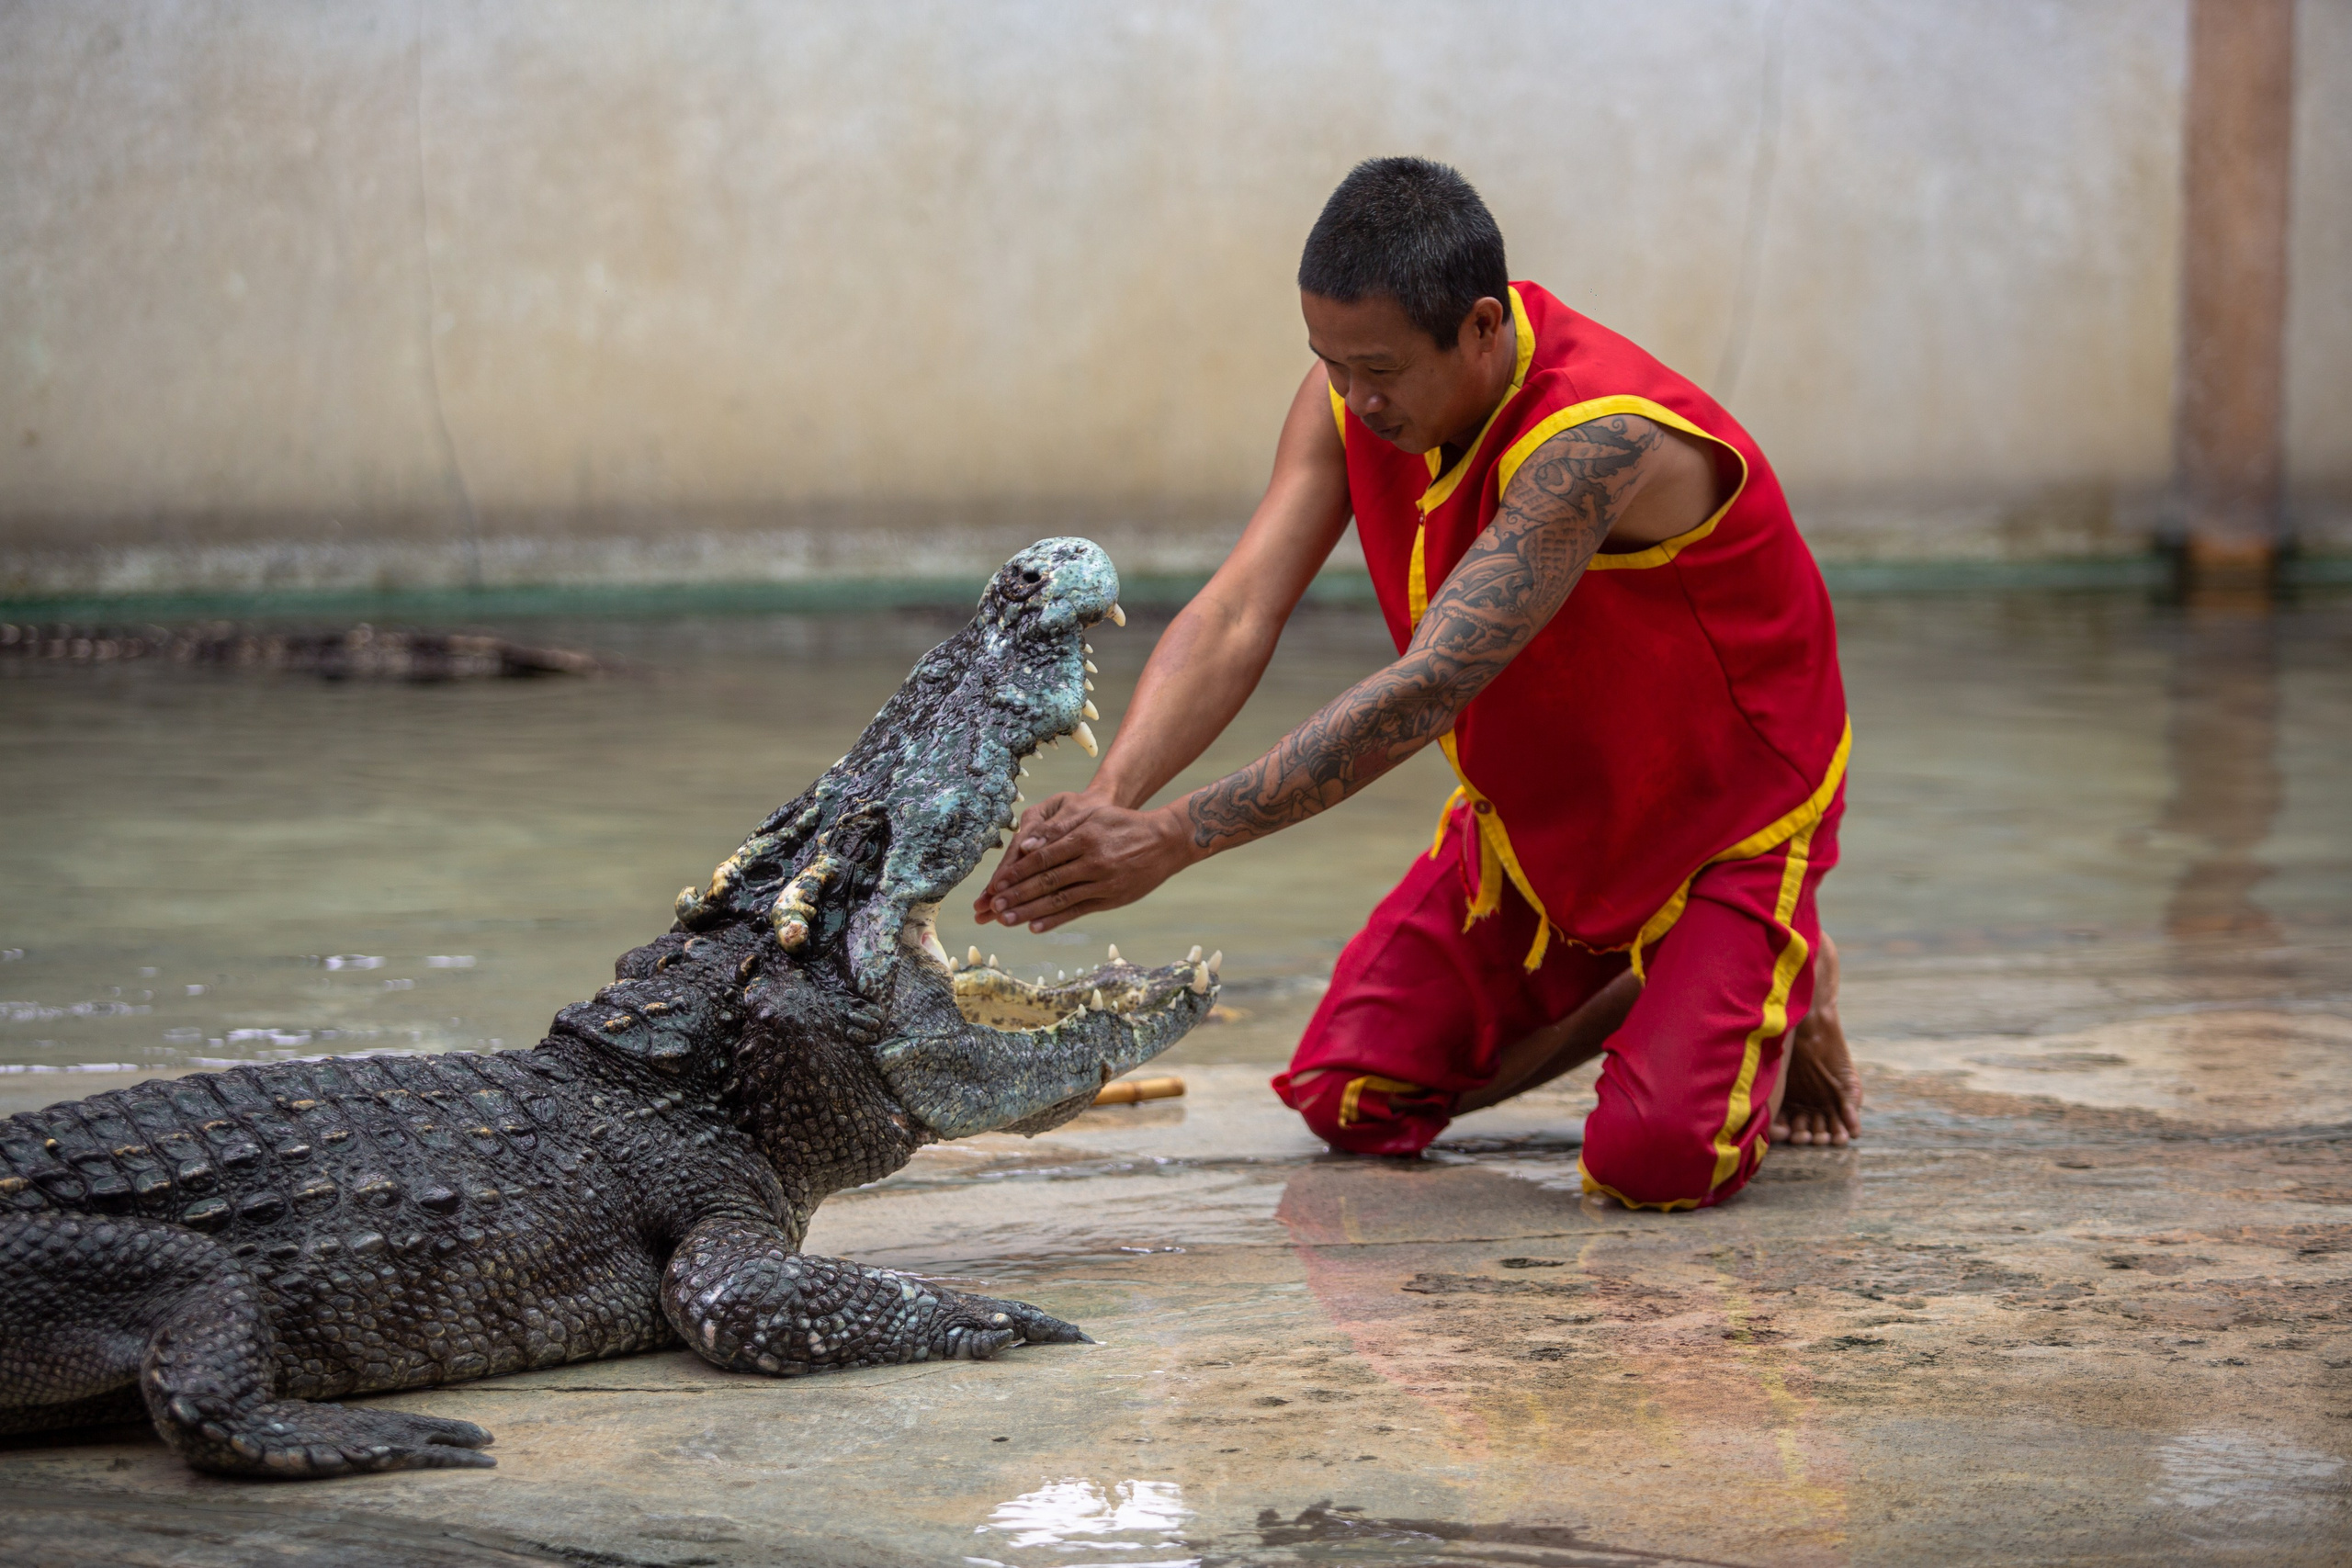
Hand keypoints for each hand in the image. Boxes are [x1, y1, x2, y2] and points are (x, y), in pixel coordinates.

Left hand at [971, 793, 1195, 931]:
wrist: (1164, 841)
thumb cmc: (1123, 824)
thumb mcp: (1092, 816)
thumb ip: (1059, 829)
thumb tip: (1025, 844)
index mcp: (1084, 838)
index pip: (1042, 857)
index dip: (1016, 871)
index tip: (995, 883)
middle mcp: (1092, 862)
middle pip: (1046, 881)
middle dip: (1016, 895)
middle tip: (992, 906)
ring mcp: (1102, 883)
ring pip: (1058, 899)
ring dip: (1029, 911)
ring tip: (1005, 920)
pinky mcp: (1110, 899)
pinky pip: (1077, 910)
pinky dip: (1055, 919)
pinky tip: (1034, 926)